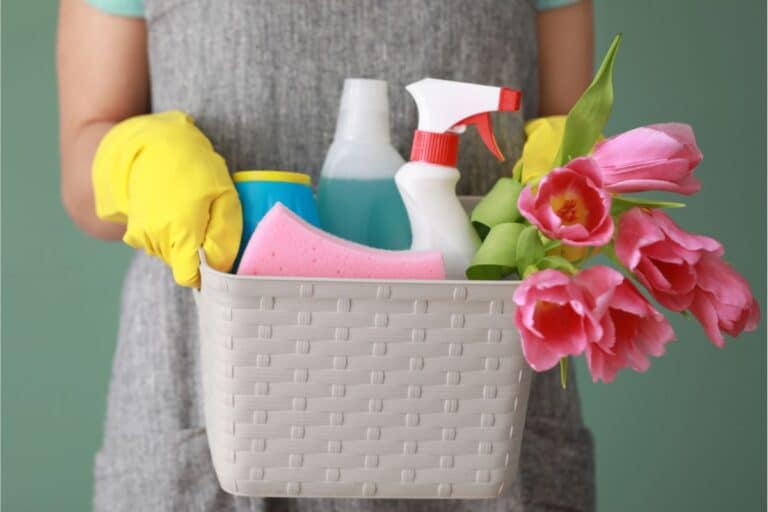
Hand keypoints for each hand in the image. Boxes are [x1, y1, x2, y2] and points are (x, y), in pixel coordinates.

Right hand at [92, 111, 241, 286]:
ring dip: (183, 243)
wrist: (149, 146)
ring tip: (187, 212)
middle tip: (204, 221)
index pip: (190, 277)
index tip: (215, 259)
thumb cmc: (193, 166)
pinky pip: (159, 246)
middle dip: (198, 253)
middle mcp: (157, 238)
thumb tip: (221, 266)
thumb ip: (224, 235)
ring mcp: (141, 236)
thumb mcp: (223, 194)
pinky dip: (168, 236)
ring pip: (172, 257)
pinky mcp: (133, 232)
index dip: (206, 273)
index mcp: (181, 231)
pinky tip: (172, 212)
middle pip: (184, 266)